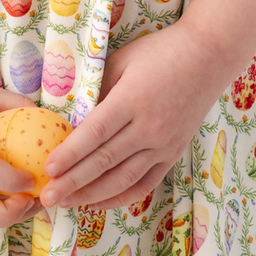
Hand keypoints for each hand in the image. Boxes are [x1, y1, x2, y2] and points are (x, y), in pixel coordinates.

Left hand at [39, 24, 222, 210]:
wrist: (208, 57)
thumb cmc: (160, 52)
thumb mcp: (123, 60)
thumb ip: (98, 87)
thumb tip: (71, 114)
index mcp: (132, 100)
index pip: (95, 134)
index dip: (70, 154)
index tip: (48, 169)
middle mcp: (149, 127)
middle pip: (104, 161)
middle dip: (72, 182)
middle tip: (47, 198)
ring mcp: (163, 144)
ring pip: (122, 179)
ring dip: (91, 195)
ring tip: (65, 203)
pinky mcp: (173, 154)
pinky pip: (145, 183)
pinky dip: (120, 196)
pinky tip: (98, 202)